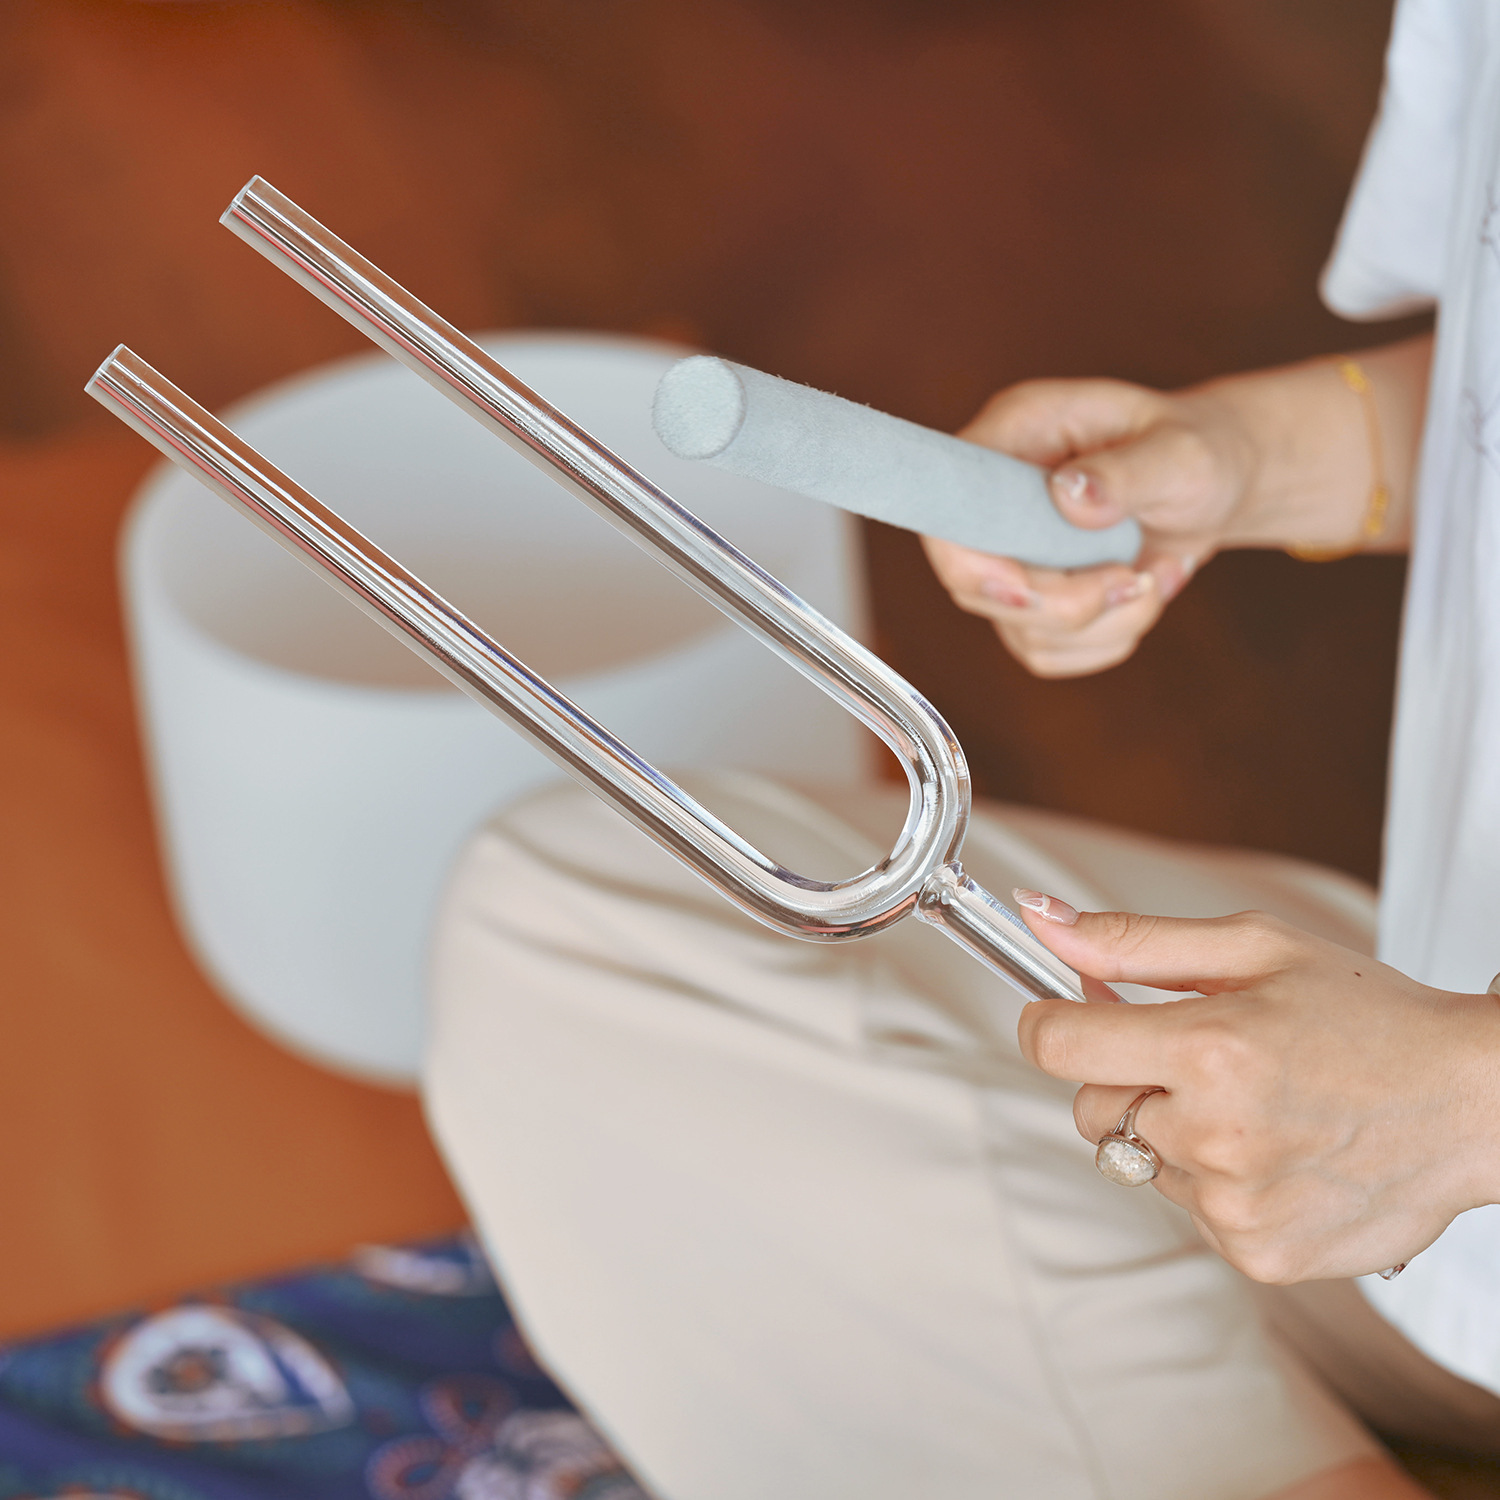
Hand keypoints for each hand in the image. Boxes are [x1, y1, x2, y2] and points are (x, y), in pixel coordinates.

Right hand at [923, 377, 1251, 676]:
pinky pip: (1047, 652)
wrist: (1218, 485)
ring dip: (1103, 622)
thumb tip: (1070, 495)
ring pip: (1020, 629)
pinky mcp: (1034, 600)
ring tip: (1159, 575)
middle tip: (1135, 580)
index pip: (946, 508)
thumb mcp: (1181, 453)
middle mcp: (996, 498)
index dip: (969, 561)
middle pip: (978, 585)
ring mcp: (1011, 555)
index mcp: (1012, 436)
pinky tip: (1144, 592)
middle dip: (1062, 604)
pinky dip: (1107, 638)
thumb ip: (1125, 472)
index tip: (1026, 588)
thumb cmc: (1199, 450)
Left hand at [1011, 892, 1499, 1282]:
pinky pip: (1186, 1209)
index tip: (1062, 1015)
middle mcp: (1215, 1133)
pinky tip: (1276, 1153)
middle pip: (1088, 1108)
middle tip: (1199, 1057)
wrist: (1476, 1103)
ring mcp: (1235, 1204)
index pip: (1057, 1044)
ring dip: (1174, 1133)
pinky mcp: (1257, 1254)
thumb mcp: (1252, 949)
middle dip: (1124, 1077)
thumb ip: (1131, 941)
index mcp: (1209, 1047)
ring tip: (1257, 1106)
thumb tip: (1039, 919)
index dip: (1047, 1023)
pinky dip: (1214, 1182)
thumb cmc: (1367, 1015)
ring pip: (1138, 1160)